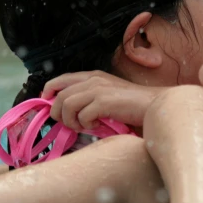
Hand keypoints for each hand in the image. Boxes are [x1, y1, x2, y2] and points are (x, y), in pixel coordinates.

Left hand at [41, 71, 165, 130]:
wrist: (154, 105)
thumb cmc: (134, 104)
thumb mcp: (109, 94)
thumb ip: (91, 96)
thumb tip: (70, 110)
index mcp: (94, 75)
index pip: (60, 80)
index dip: (49, 92)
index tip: (48, 104)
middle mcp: (93, 79)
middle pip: (60, 95)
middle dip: (58, 113)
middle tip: (68, 124)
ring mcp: (98, 90)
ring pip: (67, 105)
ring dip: (71, 121)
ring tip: (83, 127)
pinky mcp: (103, 102)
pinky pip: (82, 116)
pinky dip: (86, 125)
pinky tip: (97, 126)